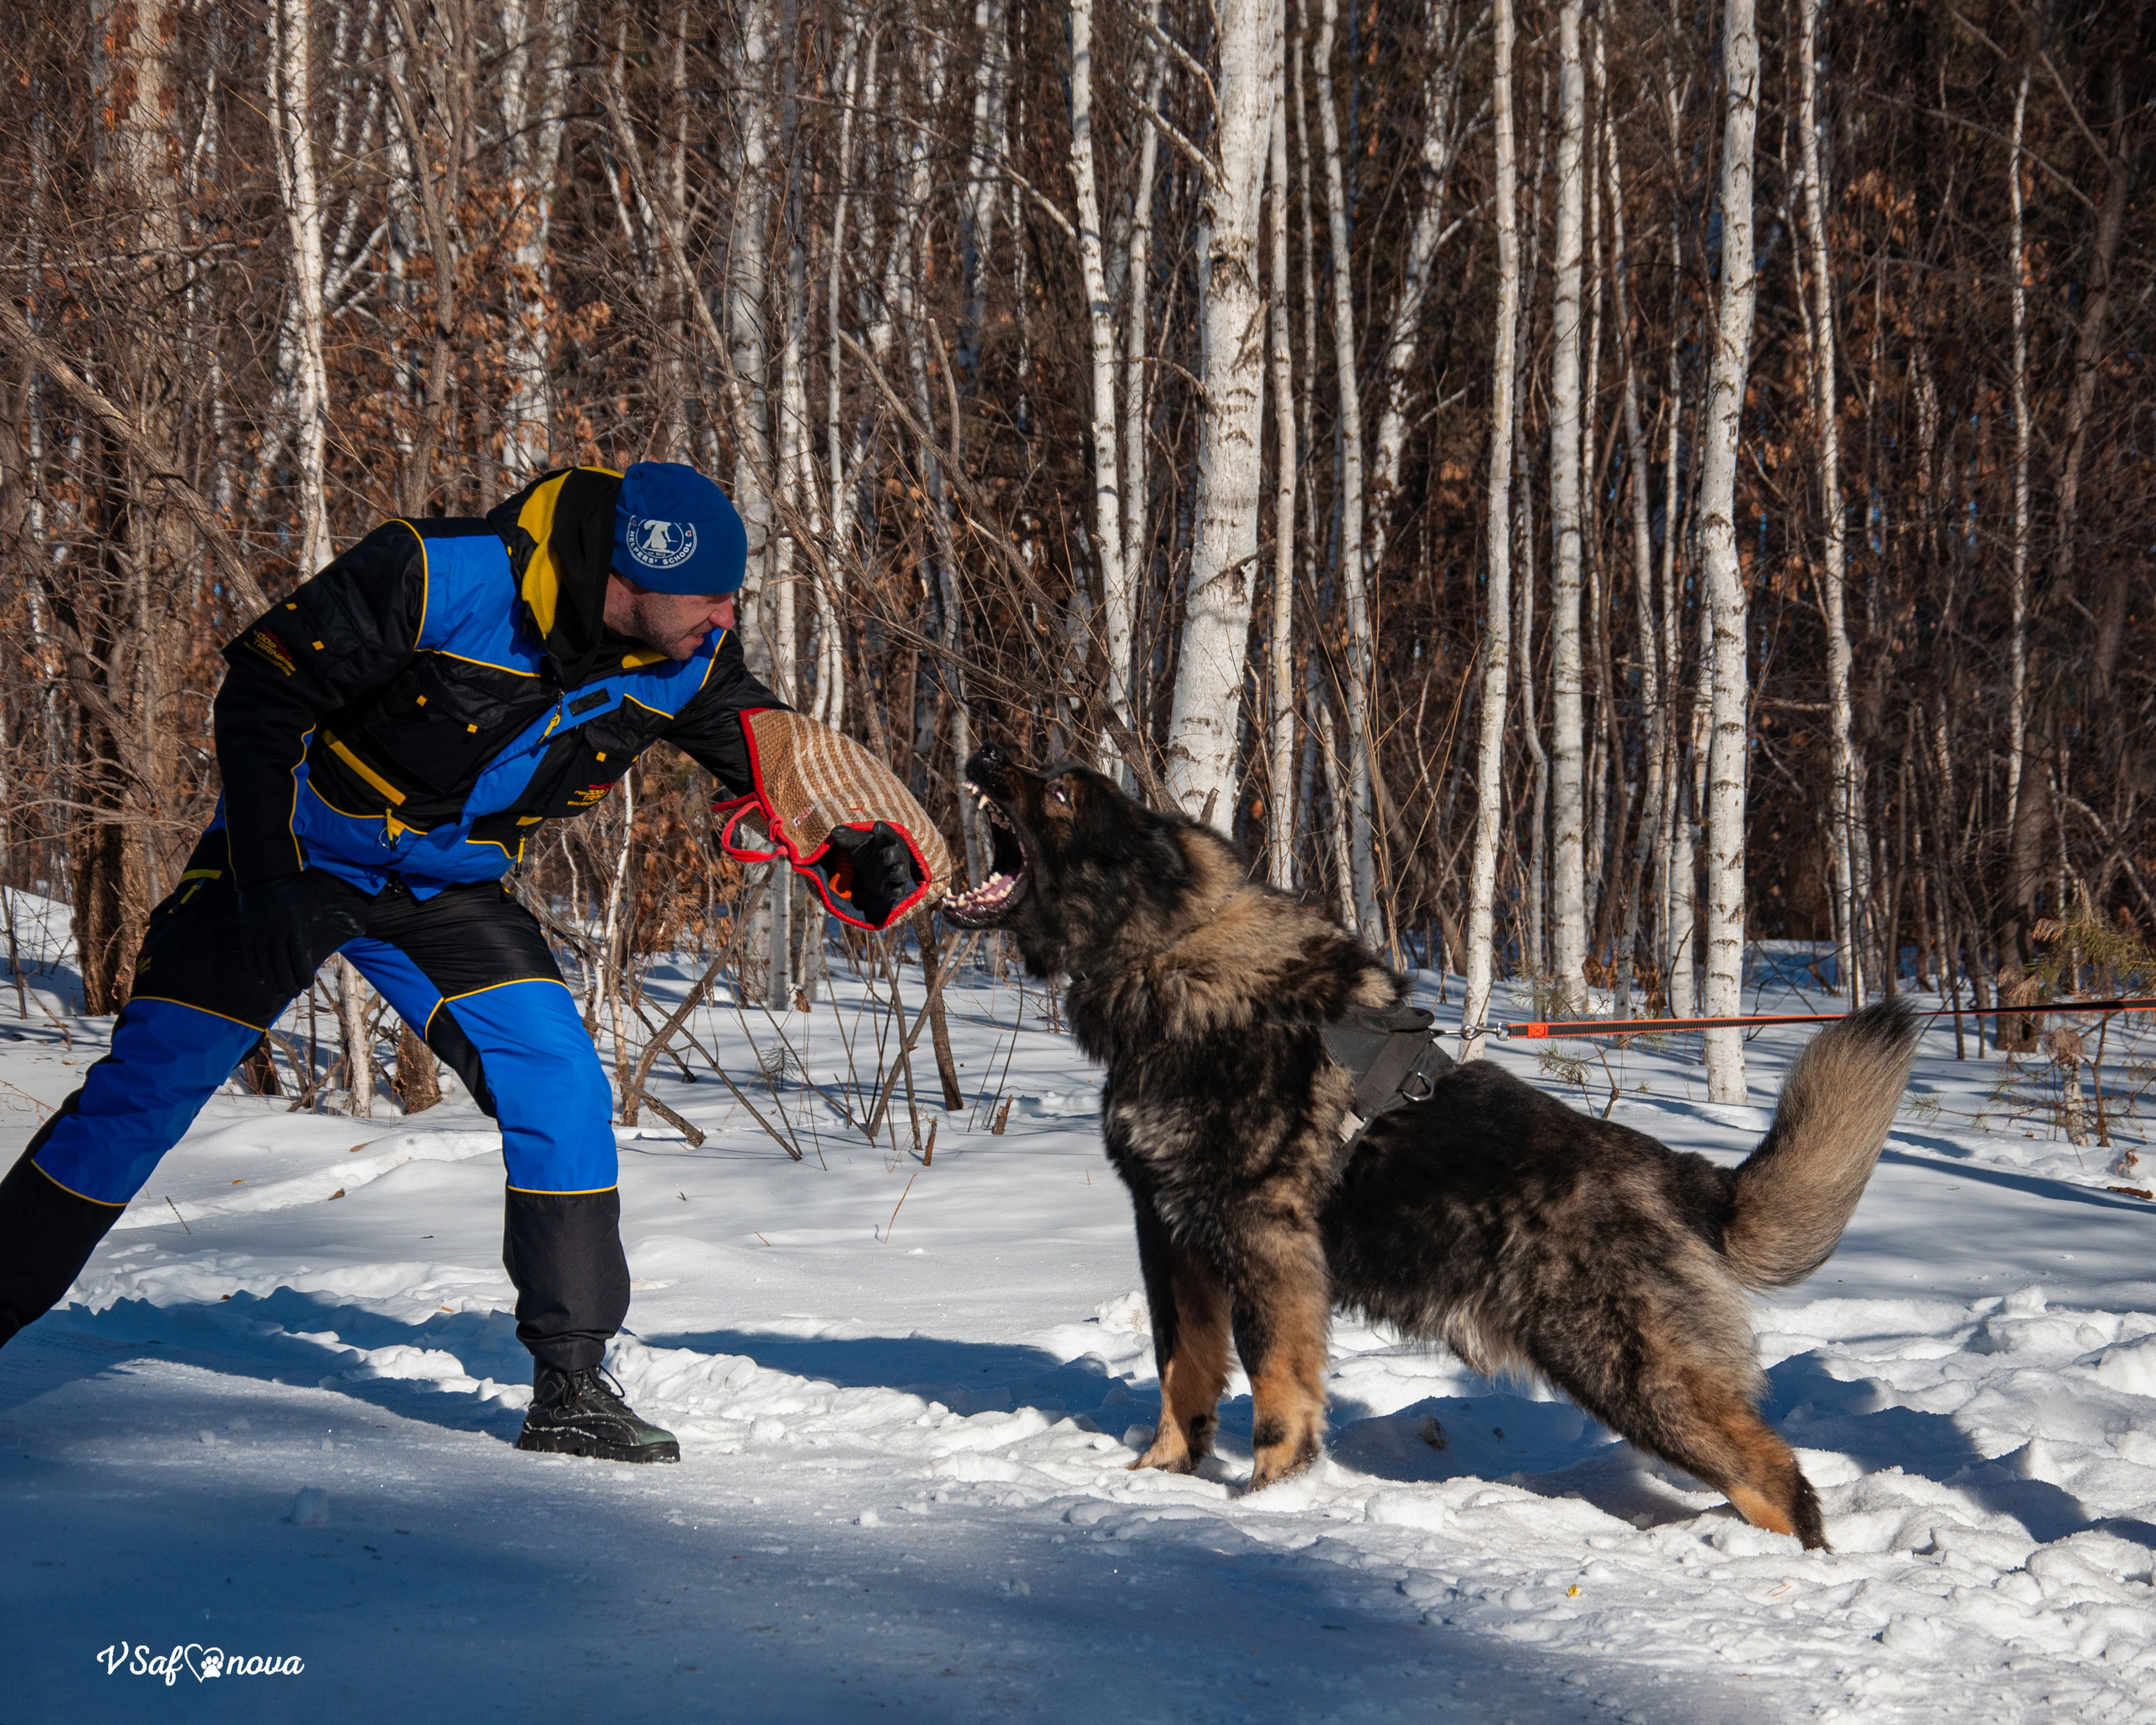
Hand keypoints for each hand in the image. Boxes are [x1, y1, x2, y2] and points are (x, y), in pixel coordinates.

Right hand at [236, 872, 365, 999]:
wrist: (266, 872)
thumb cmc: (299, 887)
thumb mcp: (323, 898)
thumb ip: (341, 916)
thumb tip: (362, 929)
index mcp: (297, 927)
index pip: (300, 960)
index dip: (303, 976)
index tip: (306, 986)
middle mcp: (277, 933)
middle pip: (281, 967)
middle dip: (288, 984)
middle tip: (293, 994)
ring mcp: (260, 932)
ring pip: (265, 964)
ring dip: (273, 981)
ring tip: (279, 991)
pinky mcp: (246, 930)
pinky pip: (250, 956)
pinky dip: (255, 970)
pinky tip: (261, 980)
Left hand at [824, 822, 921, 927]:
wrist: (879, 872)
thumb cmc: (870, 852)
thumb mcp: (858, 845)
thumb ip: (849, 838)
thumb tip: (834, 832)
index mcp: (887, 841)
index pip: (887, 833)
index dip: (883, 831)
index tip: (877, 827)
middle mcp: (895, 855)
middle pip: (895, 853)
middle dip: (892, 854)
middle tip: (887, 852)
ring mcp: (897, 872)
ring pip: (899, 872)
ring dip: (895, 871)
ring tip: (890, 870)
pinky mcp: (896, 888)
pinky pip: (898, 890)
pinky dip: (896, 891)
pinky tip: (893, 891)